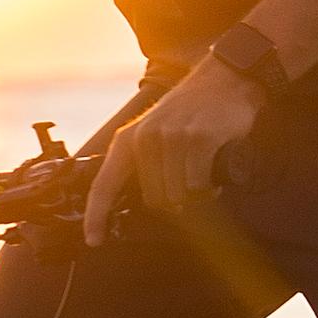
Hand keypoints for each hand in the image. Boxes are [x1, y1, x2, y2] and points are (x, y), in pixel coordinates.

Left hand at [86, 56, 263, 245]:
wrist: (224, 79)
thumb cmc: (192, 110)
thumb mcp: (156, 130)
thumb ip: (145, 162)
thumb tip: (148, 202)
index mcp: (129, 139)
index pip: (104, 184)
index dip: (96, 215)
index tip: (94, 239)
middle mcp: (147, 138)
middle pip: (153, 199)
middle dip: (173, 202)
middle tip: (189, 188)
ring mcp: (173, 138)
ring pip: (177, 195)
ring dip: (194, 197)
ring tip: (203, 179)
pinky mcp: (199, 140)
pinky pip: (198, 185)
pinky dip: (207, 190)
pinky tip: (213, 180)